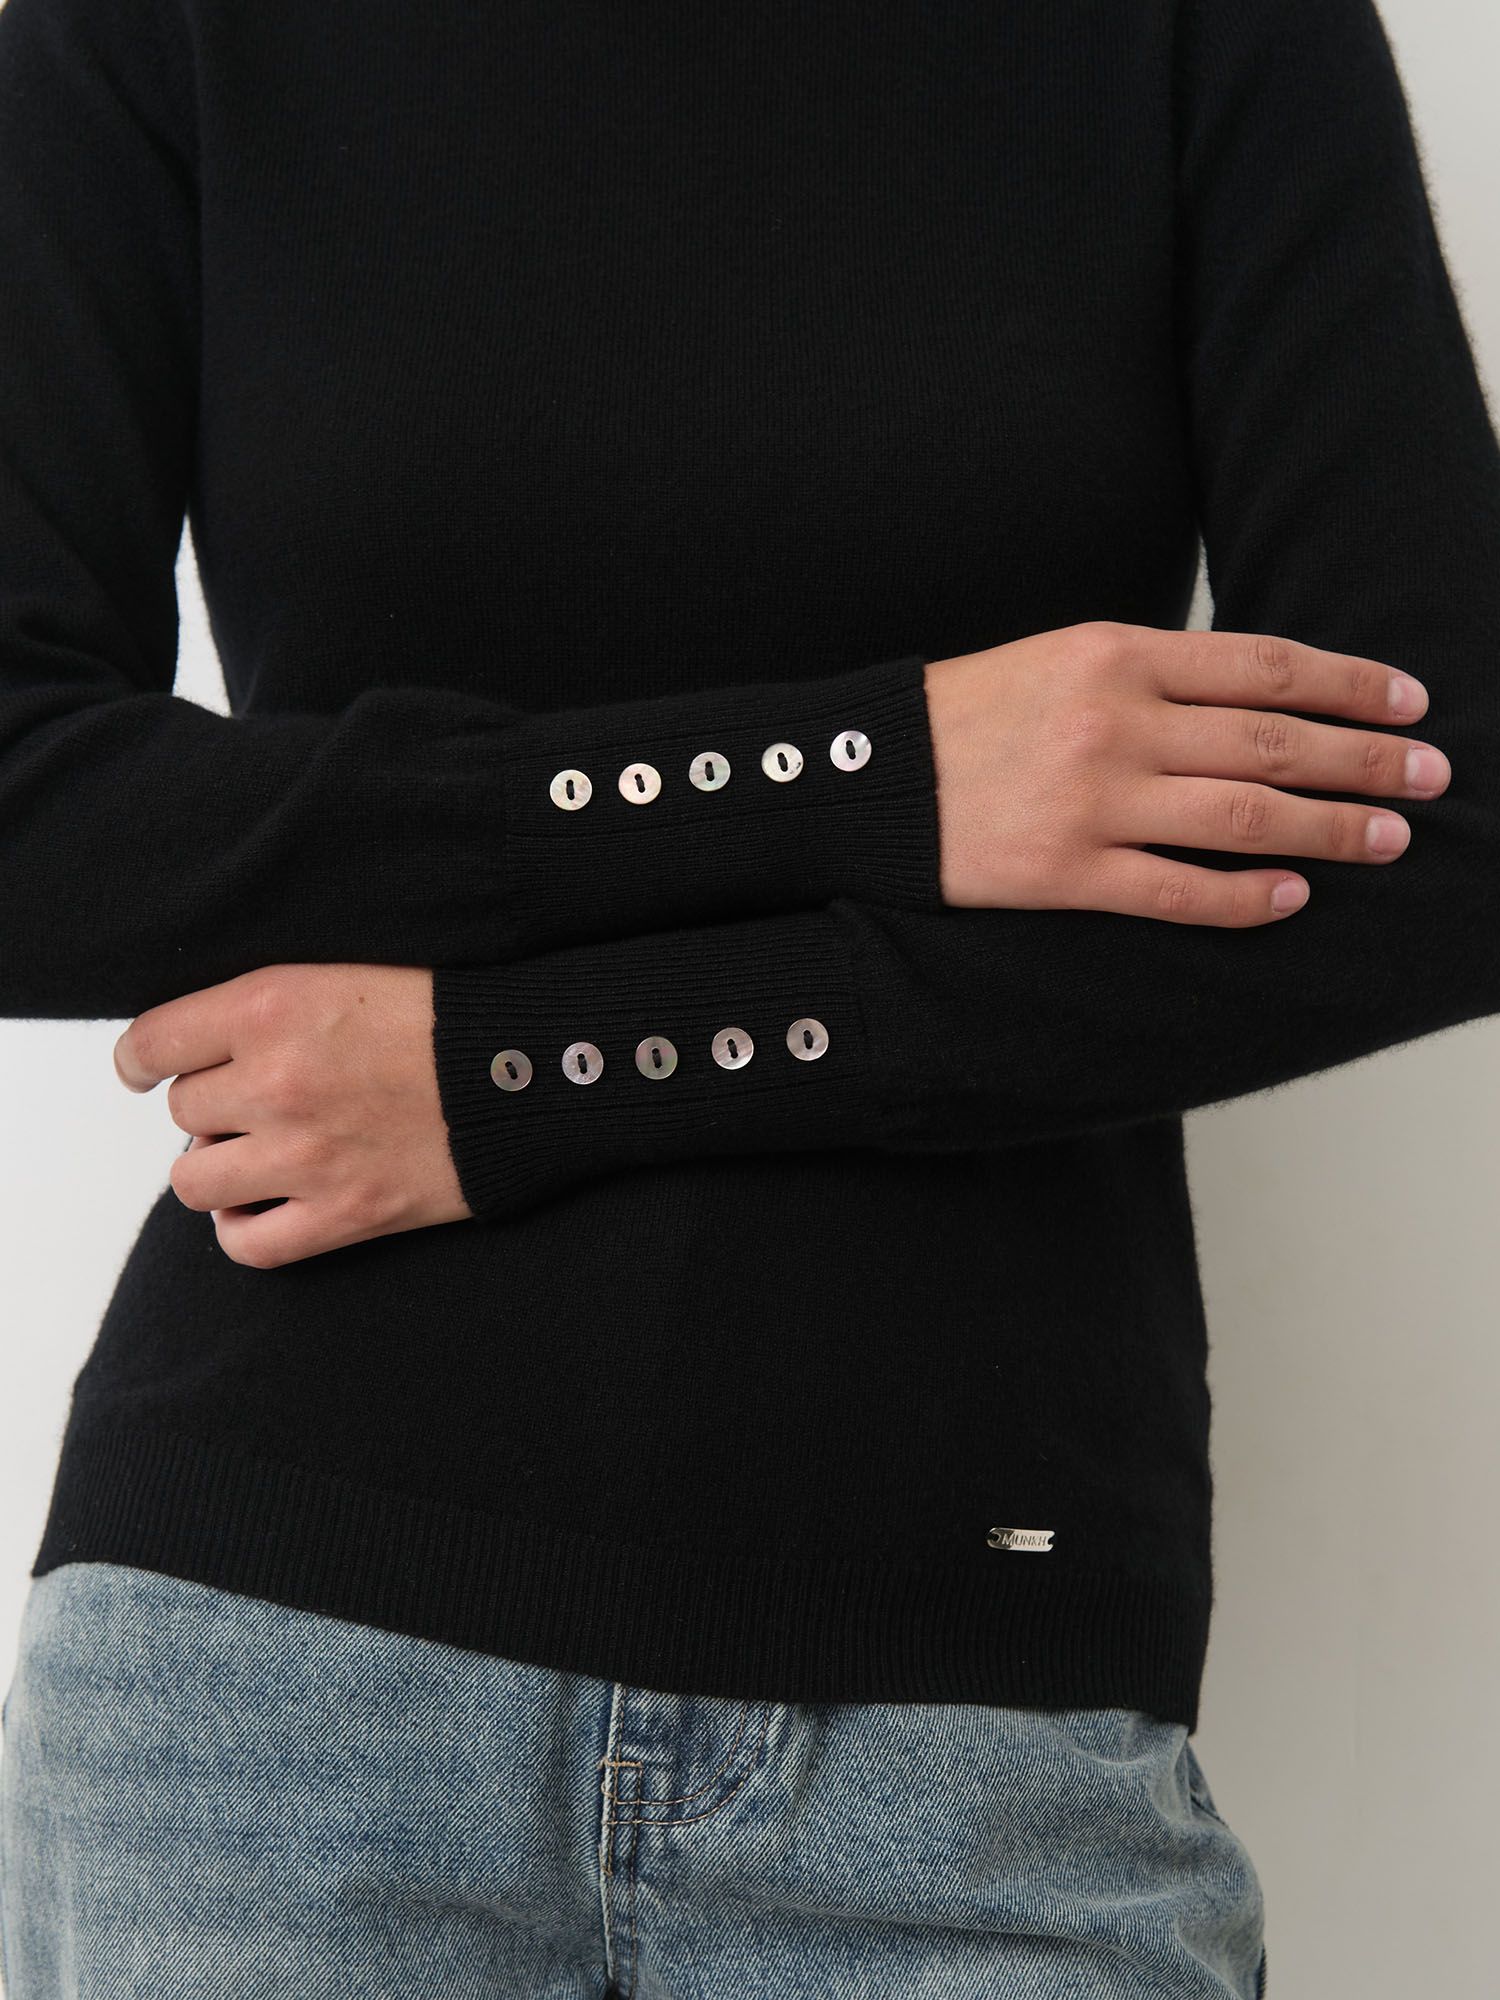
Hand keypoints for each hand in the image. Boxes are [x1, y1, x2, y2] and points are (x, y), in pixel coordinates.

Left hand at [112, 963, 470, 1267]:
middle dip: (213, 1106)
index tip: (146, 1070)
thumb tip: (195, 1058)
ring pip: (194, 1180)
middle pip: (182, 1111)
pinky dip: (242, 1230)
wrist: (529, 1070)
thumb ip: (262, 1009)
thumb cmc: (444, 1019)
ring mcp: (306, 1155)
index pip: (150, 1045)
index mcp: (271, 1007)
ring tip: (255, 1154)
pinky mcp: (344, 1214)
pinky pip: (248, 1245)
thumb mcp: (340, 976)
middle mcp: (277, 1081)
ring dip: (217, 1168)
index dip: (139, 1062)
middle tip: (259, 1100)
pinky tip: (260, 1208)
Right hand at [922, 621, 1451, 926]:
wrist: (864, 777)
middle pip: (1275, 741)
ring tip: (1389, 837)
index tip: (1409, 701)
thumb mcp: (1059, 658)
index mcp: (1116, 653)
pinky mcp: (1066, 873)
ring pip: (1246, 817)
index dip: (1350, 684)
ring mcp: (1093, 801)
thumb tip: (1256, 696)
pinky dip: (1245, 896)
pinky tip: (1293, 896)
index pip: (1265, 666)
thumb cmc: (965, 715)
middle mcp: (1115, 722)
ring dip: (1332, 828)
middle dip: (1368, 759)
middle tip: (1431, 775)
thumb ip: (1152, 672)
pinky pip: (1178, 891)